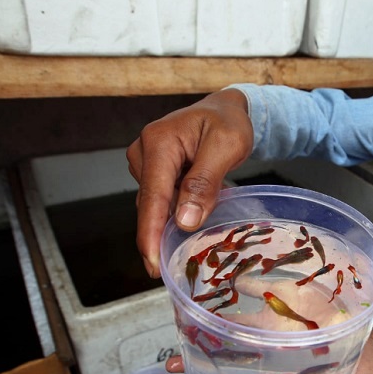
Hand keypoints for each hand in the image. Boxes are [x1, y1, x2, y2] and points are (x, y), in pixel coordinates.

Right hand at [126, 88, 253, 277]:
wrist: (224, 109)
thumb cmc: (228, 122)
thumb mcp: (226, 146)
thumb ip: (204, 181)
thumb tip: (184, 220)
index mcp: (159, 143)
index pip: (152, 196)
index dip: (150, 233)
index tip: (153, 263)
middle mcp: (144, 152)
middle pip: (150, 204)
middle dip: (161, 234)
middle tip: (179, 264)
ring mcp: (145, 162)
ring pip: (156, 205)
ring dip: (173, 221)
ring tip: (194, 237)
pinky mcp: (153, 171)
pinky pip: (162, 199)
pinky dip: (177, 211)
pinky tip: (193, 219)